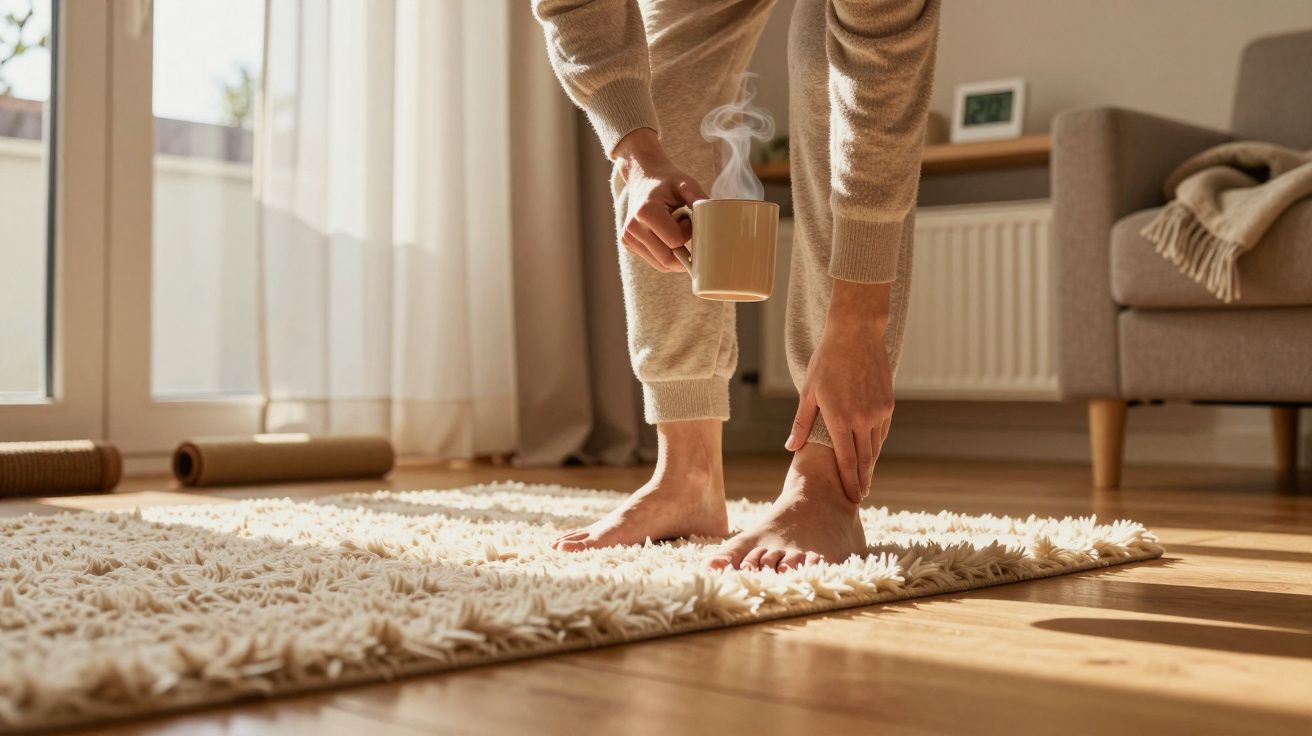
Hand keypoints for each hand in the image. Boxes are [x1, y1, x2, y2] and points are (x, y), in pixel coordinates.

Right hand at [613, 128, 708, 272]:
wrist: (643, 177)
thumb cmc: (666, 180)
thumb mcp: (685, 183)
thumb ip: (699, 198)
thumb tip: (715, 218)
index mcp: (645, 212)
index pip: (675, 241)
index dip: (688, 233)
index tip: (687, 217)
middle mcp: (633, 228)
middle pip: (668, 259)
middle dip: (683, 250)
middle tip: (685, 227)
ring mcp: (629, 238)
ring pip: (662, 264)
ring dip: (675, 253)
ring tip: (673, 228)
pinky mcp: (629, 244)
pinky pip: (655, 261)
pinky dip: (666, 254)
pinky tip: (665, 234)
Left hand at [785, 281, 893, 503]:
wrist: (857, 334)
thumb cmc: (827, 361)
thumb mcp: (809, 392)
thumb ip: (801, 423)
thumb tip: (791, 448)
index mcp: (840, 418)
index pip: (847, 460)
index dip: (849, 481)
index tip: (851, 497)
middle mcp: (863, 419)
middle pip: (864, 459)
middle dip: (862, 480)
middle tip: (859, 497)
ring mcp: (879, 411)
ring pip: (875, 446)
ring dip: (869, 464)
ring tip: (864, 479)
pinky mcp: (888, 404)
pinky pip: (882, 431)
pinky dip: (876, 444)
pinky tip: (870, 452)